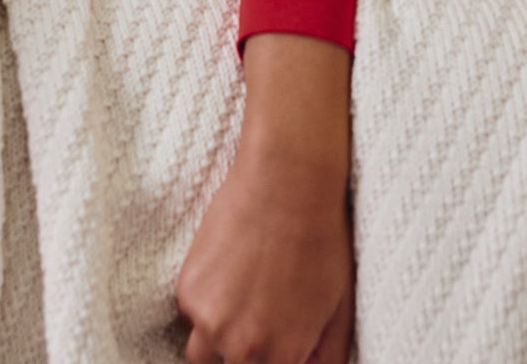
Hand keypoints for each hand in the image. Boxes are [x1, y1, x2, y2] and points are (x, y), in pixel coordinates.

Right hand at [177, 34, 353, 363]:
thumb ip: (325, 356)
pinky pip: (192, 315)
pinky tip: (231, 267)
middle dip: (244, 355)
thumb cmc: (321, 239)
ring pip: (203, 352)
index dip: (273, 360)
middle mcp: (241, 348)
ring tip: (243, 297)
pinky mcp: (187, 291)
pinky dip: (207, 302)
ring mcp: (209, 320)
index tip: (274, 343)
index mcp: (282, 356)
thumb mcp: (339, 307)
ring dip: (219, 338)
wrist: (288, 180)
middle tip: (259, 316)